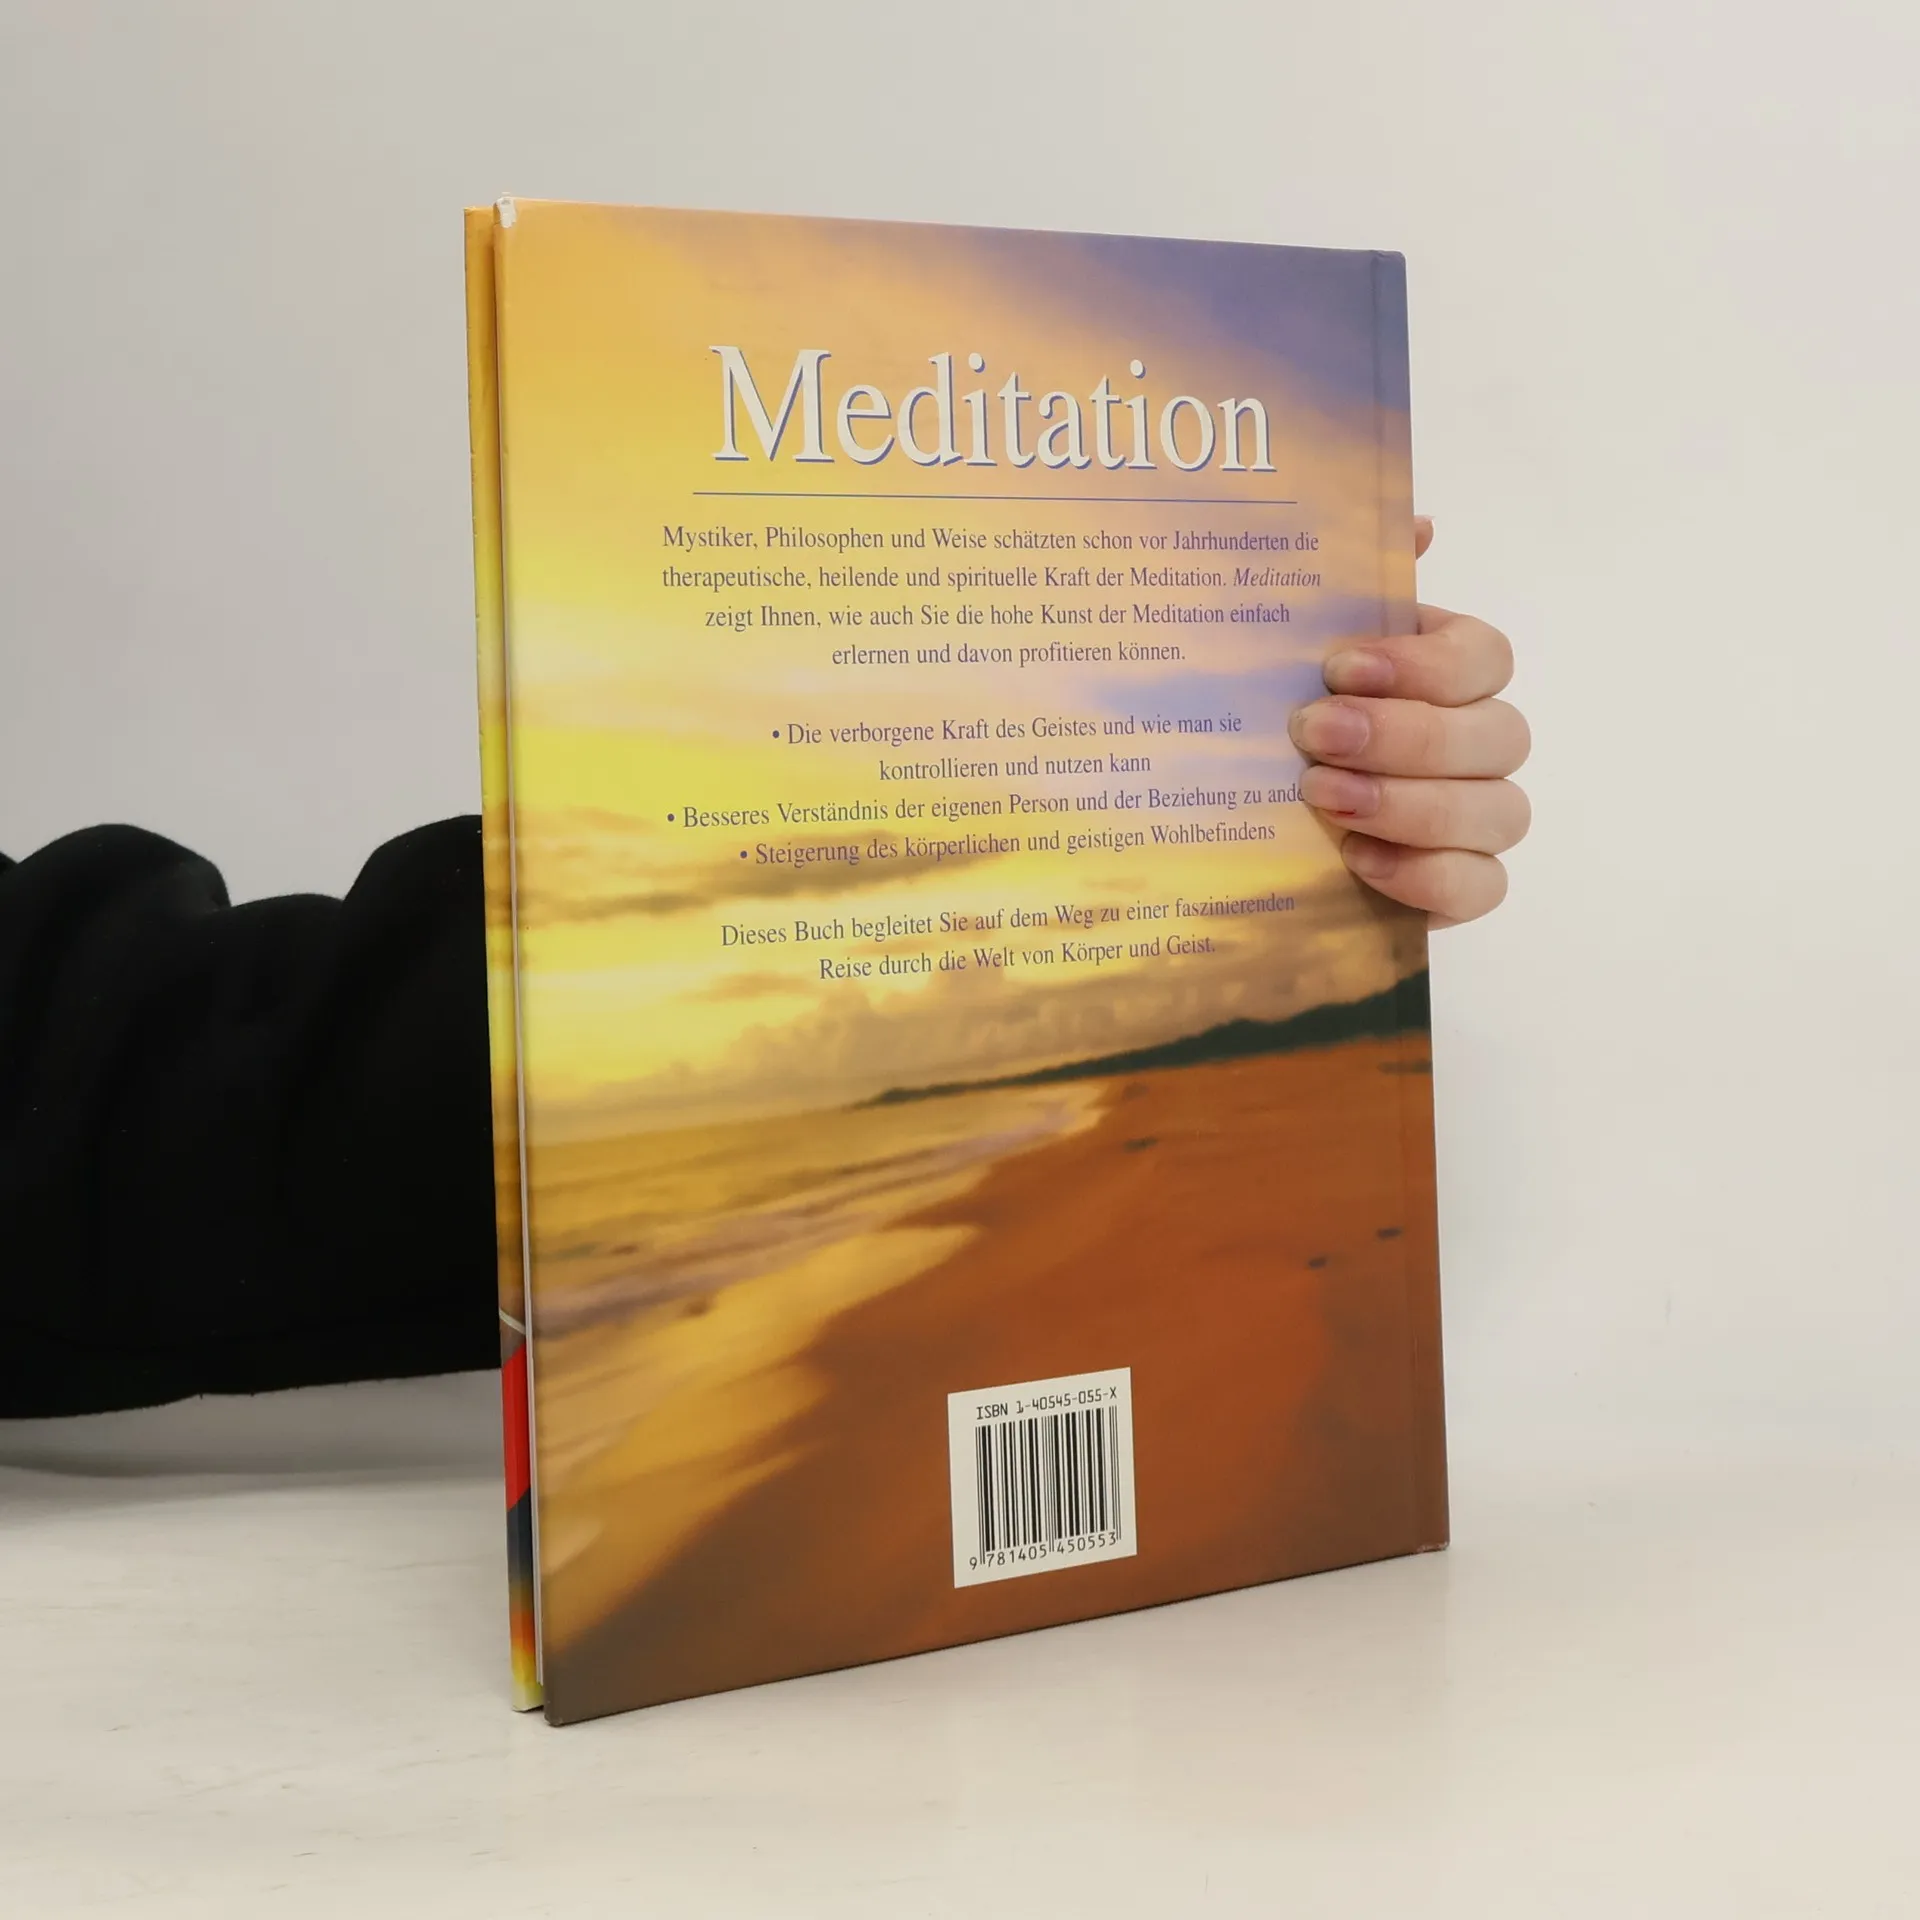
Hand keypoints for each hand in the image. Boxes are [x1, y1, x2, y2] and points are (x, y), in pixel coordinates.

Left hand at [1290, 518, 1529, 927]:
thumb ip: (1346, 583)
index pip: (1484, 658)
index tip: (1339, 667)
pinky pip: (1481, 885)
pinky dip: (1425, 874)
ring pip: (1499, 811)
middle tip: (1313, 733)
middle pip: (1498, 735)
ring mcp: (1477, 822)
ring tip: (1324, 796)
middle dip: (1405, 735)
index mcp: (1447, 675)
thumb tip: (1418, 524)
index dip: (1424, 664)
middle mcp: (1477, 745)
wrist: (1235, 827)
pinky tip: (1357, 859)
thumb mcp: (1288, 649)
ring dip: (1411, 803)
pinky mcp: (1458, 888)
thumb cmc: (1276, 721)